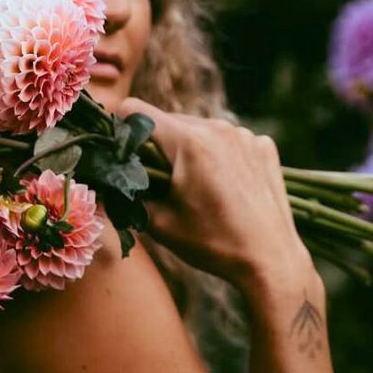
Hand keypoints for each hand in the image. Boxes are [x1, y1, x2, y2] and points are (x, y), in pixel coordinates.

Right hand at [120, 96, 318, 292]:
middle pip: (169, 121)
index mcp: (189, 142)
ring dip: (189, 151)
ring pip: (199, 130)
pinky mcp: (264, 146)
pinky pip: (228, 140)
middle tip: (160, 183)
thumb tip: (101, 184)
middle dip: (157, 147)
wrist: (271, 261)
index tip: (121, 155)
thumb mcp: (159, 224)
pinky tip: (226, 187)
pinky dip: (219, 157)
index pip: (135, 112)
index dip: (119, 131)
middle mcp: (219, 128)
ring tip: (197, 189)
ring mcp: (246, 135)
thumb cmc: (213, 244)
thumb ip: (126, 196)